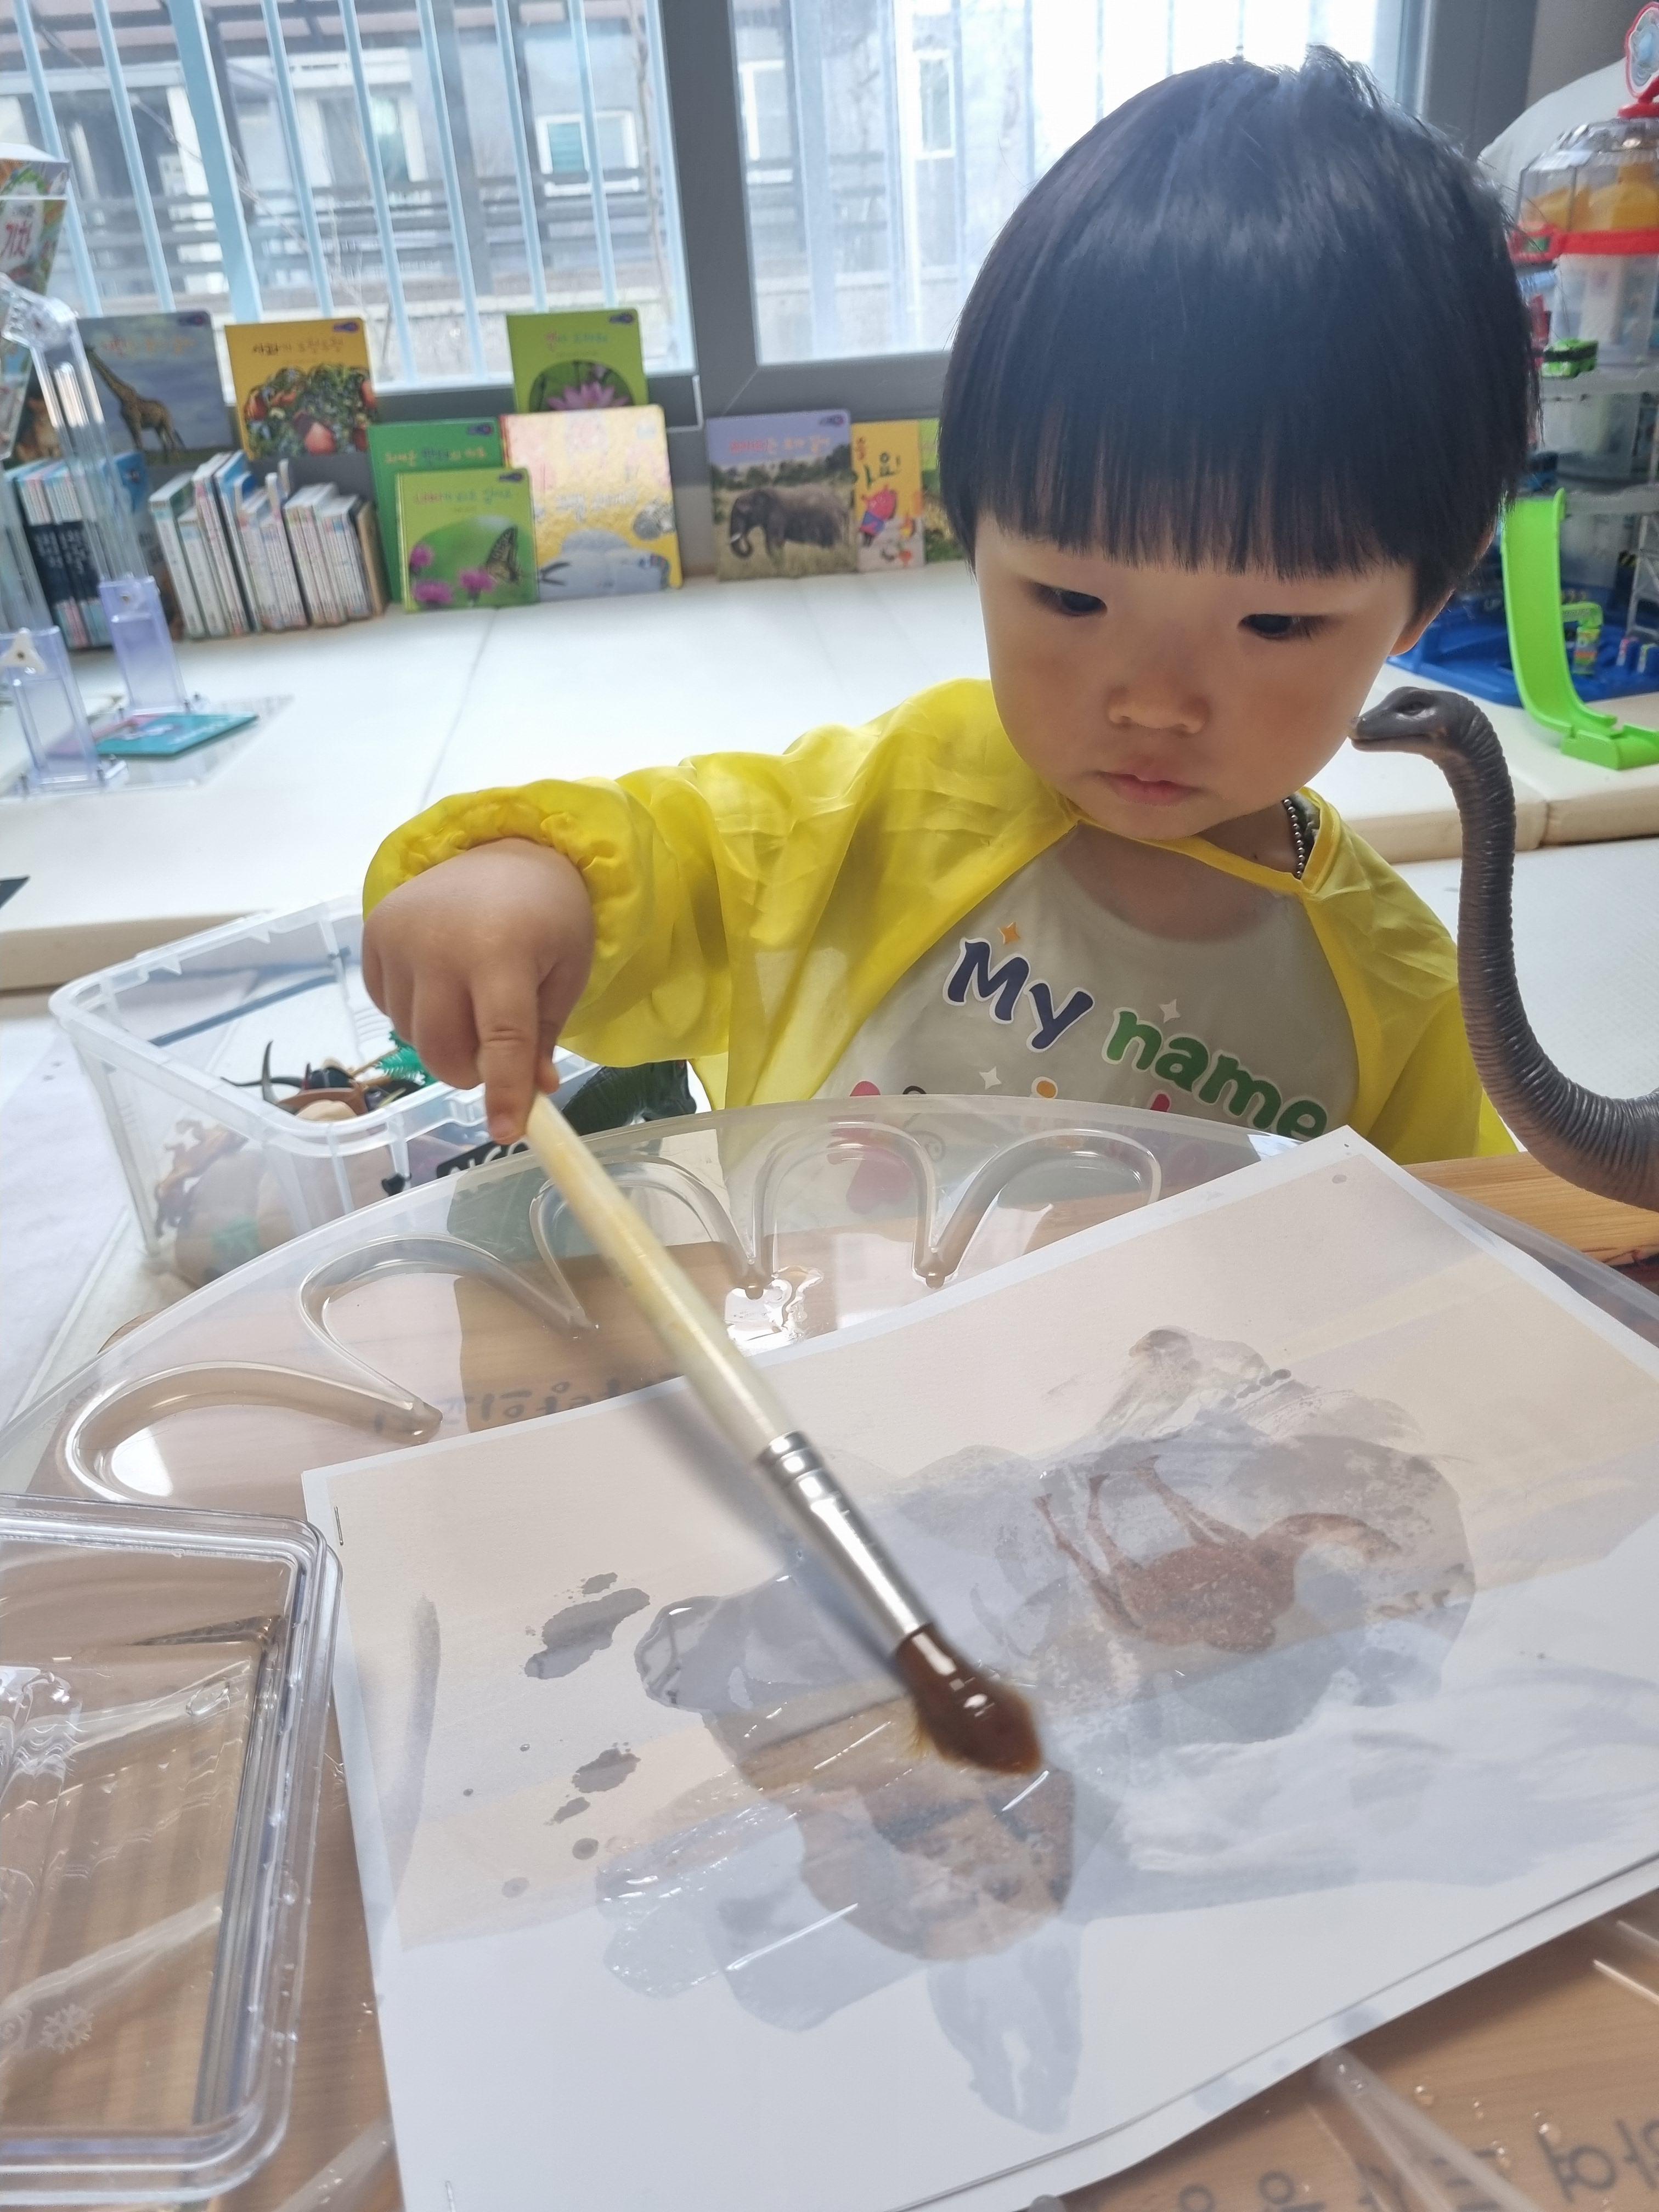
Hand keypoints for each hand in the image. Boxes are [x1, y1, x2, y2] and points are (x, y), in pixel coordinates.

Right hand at [362, 838, 595, 1142]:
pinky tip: (444, 980)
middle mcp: (438, 943)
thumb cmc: (549, 914)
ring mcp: (397, 937)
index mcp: (500, 950)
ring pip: (412, 1035)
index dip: (504, 1092)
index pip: (500, 1039)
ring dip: (444, 1040)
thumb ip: (545, 1034)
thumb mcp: (567, 971)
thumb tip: (534, 1092)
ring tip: (473, 998)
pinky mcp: (373, 935)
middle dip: (471, 1072)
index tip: (508, 1133)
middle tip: (496, 1057)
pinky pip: (389, 1008)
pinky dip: (417, 1013)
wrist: (505, 847)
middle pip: (441, 1049)